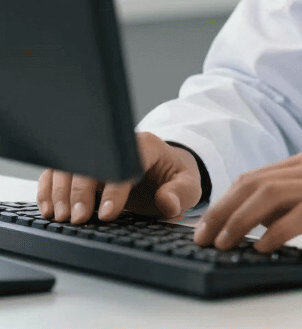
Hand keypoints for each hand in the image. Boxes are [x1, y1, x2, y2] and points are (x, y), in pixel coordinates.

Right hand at [36, 131, 201, 224]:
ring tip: (62, 217)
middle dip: (81, 191)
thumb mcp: (188, 185)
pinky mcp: (83, 166)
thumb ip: (180, 193)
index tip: (107, 215)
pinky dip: (50, 189)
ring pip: (69, 164)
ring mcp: (96, 154)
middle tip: (79, 219)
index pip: (124, 163)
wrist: (166, 168)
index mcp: (144, 146)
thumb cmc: (174, 176)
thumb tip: (167, 203)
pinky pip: (59, 171)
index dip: (115, 189)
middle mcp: (116, 146)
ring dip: (61, 191)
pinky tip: (49, 209)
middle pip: (90, 162)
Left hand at [193, 150, 301, 254]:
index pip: (254, 178)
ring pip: (271, 194)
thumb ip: (296, 208)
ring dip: (241, 220)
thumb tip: (256, 224)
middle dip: (222, 211)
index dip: (224, 201)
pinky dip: (277, 230)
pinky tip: (262, 247)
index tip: (205, 227)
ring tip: (224, 243)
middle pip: (255, 183)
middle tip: (203, 238)